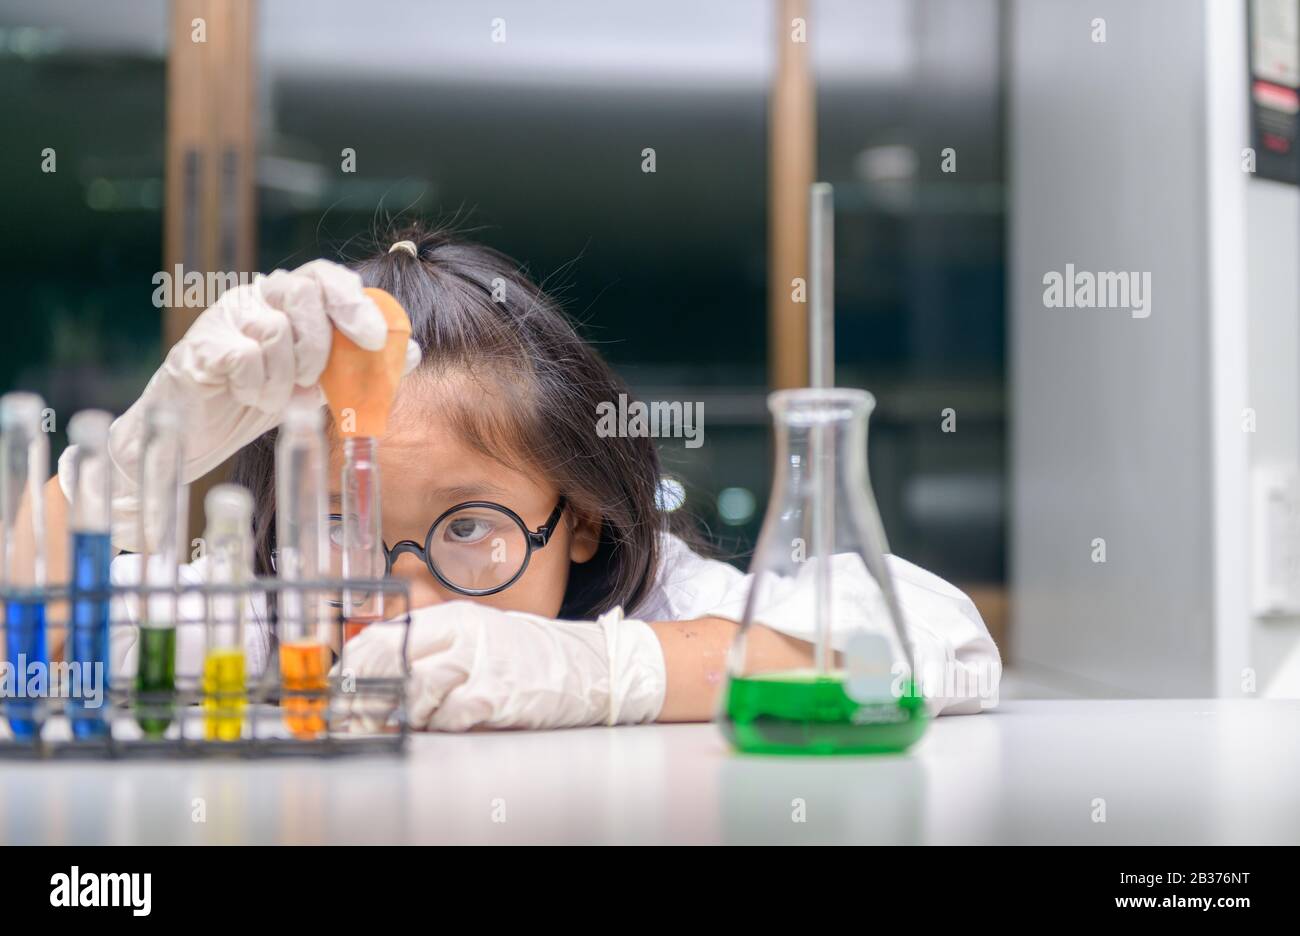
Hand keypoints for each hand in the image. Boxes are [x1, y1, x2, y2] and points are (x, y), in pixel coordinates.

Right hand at [59, 259, 420, 550]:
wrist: (201, 433)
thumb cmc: (262, 399)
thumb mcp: (322, 384)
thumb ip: (360, 367)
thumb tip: (411, 352)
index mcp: (288, 300)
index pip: (325, 276)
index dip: (354, 303)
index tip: (374, 340)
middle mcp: (256, 298)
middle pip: (301, 292)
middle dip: (319, 344)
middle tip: (312, 379)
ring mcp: (224, 319)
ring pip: (273, 331)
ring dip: (285, 378)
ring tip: (276, 397)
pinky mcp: (199, 348)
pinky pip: (244, 358)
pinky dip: (257, 387)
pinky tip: (250, 397)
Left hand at [336, 601, 666, 731]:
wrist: (592, 665)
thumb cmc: (534, 656)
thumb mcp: (482, 636)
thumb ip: (438, 646)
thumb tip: (384, 667)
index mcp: (455, 618)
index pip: (386, 635)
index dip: (355, 666)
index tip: (341, 690)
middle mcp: (464, 634)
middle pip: (393, 661)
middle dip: (368, 696)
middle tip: (358, 719)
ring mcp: (481, 663)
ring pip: (417, 691)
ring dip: (409, 715)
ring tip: (414, 722)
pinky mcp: (497, 693)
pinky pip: (451, 716)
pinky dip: (443, 726)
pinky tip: (452, 723)